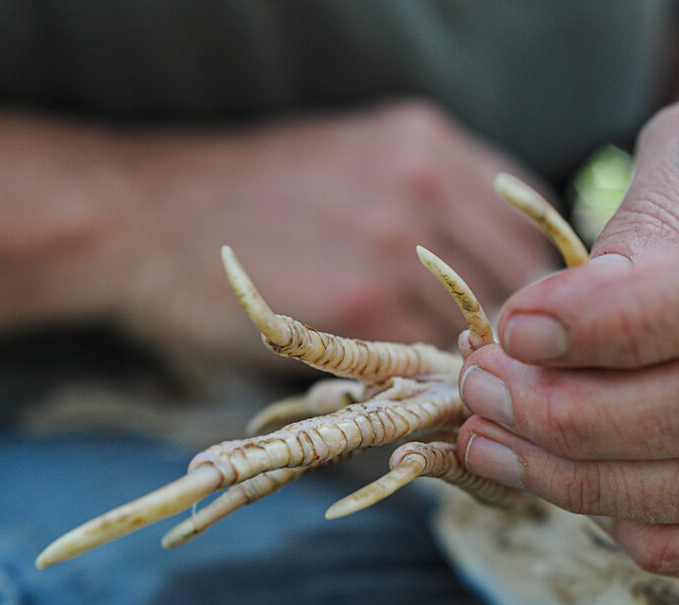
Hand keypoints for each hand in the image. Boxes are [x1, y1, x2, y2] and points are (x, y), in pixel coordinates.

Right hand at [114, 102, 554, 367]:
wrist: (146, 217)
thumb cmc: (253, 197)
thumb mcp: (355, 160)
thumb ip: (432, 202)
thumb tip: (492, 277)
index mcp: (428, 142)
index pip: (527, 224)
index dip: (533, 285)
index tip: (519, 322)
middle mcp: (422, 182)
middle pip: (519, 279)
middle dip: (513, 333)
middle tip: (491, 368)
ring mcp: (392, 243)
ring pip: (477, 327)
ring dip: (471, 367)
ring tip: (444, 385)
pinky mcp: (358, 306)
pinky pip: (425, 361)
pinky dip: (423, 384)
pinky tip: (399, 389)